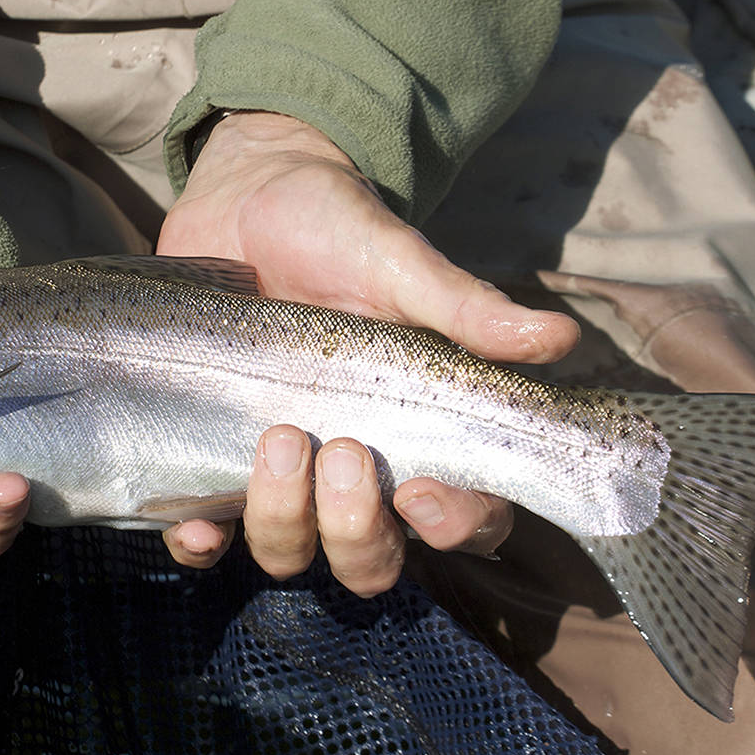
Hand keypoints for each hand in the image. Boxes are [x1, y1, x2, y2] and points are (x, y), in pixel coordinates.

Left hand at [157, 112, 578, 592]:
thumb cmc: (338, 232)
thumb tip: (559, 338)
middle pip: (369, 558)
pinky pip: (207, 536)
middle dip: (357, 529)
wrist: (248, 196)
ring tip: (279, 438)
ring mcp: (281, 473)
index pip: (463, 515)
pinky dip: (200, 545)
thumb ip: (467, 309)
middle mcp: (353, 470)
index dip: (454, 525)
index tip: (422, 490)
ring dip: (284, 519)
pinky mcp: (210, 460)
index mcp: (417, 433)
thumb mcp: (400, 265)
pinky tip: (194, 527)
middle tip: (345, 452)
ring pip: (290, 551)